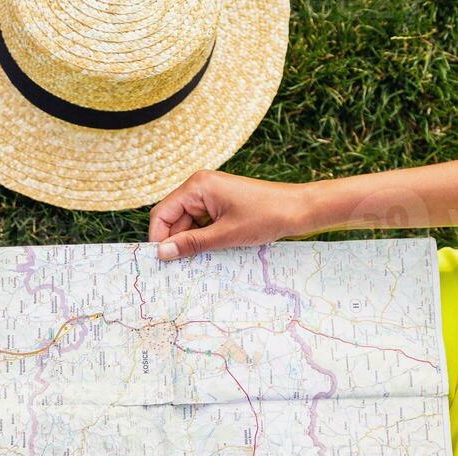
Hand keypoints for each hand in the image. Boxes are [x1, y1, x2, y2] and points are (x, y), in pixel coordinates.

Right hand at [148, 171, 315, 260]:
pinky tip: (210, 250)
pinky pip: (201, 223)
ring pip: (187, 223)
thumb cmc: (265, 216)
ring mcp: (210, 195)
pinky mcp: (220, 204)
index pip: (162, 213)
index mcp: (197, 186)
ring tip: (200, 259)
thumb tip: (162, 253)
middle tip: (179, 267)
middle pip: (173, 219)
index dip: (158, 238)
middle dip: (176, 241)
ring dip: (190, 241)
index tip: (160, 261)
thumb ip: (191, 243)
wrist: (298, 209)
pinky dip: (202, 237)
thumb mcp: (224, 235)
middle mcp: (200, 186)